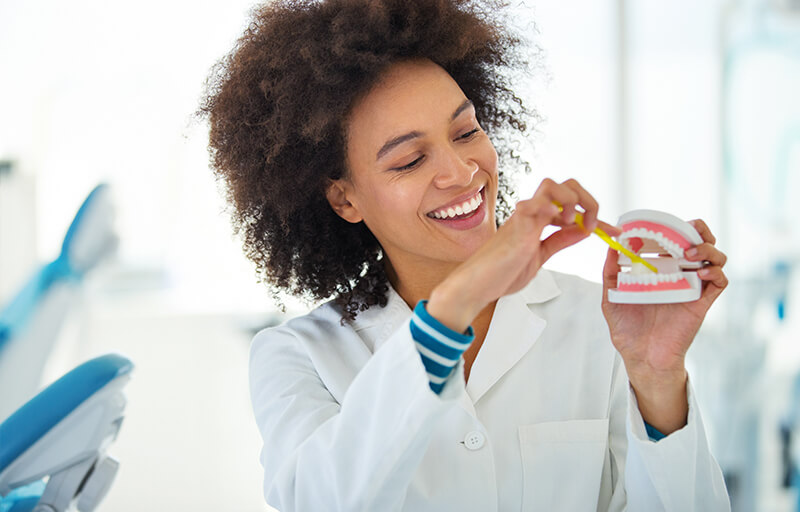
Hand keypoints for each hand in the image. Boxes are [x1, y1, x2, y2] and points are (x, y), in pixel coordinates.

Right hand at [428, 178, 613, 331]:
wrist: (476, 286)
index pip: (573, 207)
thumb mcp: (540, 256)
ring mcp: (523, 219)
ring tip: (574, 224)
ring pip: (552, 186)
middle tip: (591, 225)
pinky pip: (532, 206)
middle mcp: (532, 214)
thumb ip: (559, 241)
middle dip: (587, 199)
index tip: (614, 231)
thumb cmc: (500, 273)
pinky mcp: (515, 229)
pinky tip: (558, 220)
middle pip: (564, 185)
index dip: (597, 216)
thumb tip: (582, 230)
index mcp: (538, 221)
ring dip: (572, 200)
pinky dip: (548, 207)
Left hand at [601, 219, 727, 431]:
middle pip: (701, 242)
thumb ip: (610, 272)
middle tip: (687, 231)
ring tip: (690, 253)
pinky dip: (715, 271)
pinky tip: (700, 272)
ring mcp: (693, 287)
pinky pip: (720, 281)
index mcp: (660, 270)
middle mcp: (680, 275)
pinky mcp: (703, 302)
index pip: (675, 240)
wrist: (641, 357)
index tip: (663, 223)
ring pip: (716, 257)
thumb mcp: (611, 296)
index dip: (676, 226)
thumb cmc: (627, 329)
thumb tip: (610, 246)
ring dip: (707, 248)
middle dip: (698, 230)